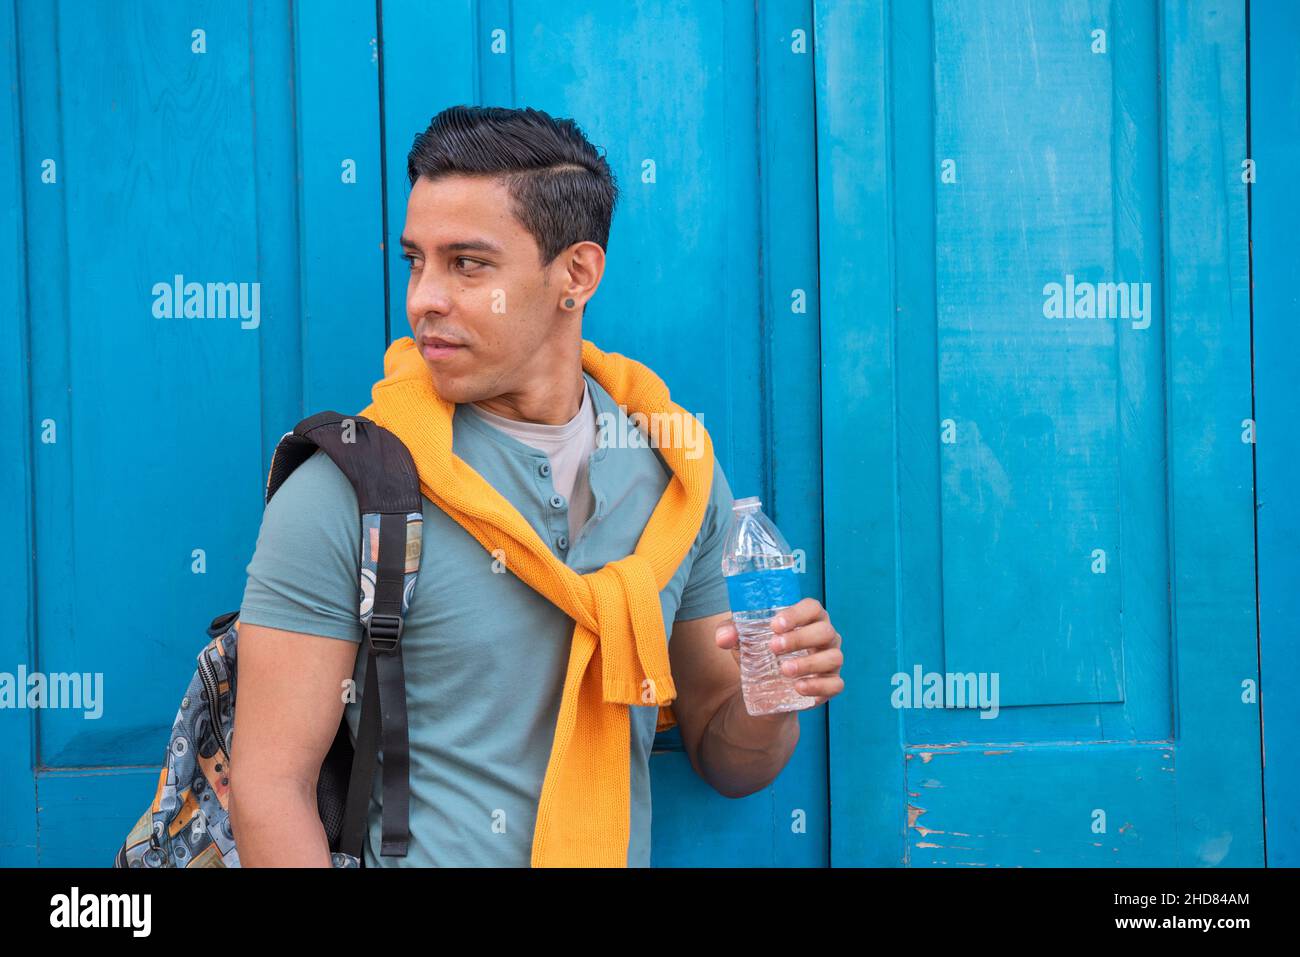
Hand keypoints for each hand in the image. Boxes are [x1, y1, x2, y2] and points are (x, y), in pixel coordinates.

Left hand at [714, 597, 844, 706]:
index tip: (775, 624)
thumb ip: (732, 632)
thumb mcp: (743, 640)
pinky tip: (798, 688)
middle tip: (774, 647)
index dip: (796, 614)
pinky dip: (819, 686)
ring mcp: (831, 660)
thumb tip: (722, 637)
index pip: (812, 607)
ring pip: (833, 657)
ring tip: (784, 670)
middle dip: (799, 638)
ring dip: (808, 664)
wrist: (766, 687)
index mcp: (808, 618)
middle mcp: (825, 636)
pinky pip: (835, 684)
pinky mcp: (831, 683)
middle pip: (825, 631)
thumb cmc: (761, 652)